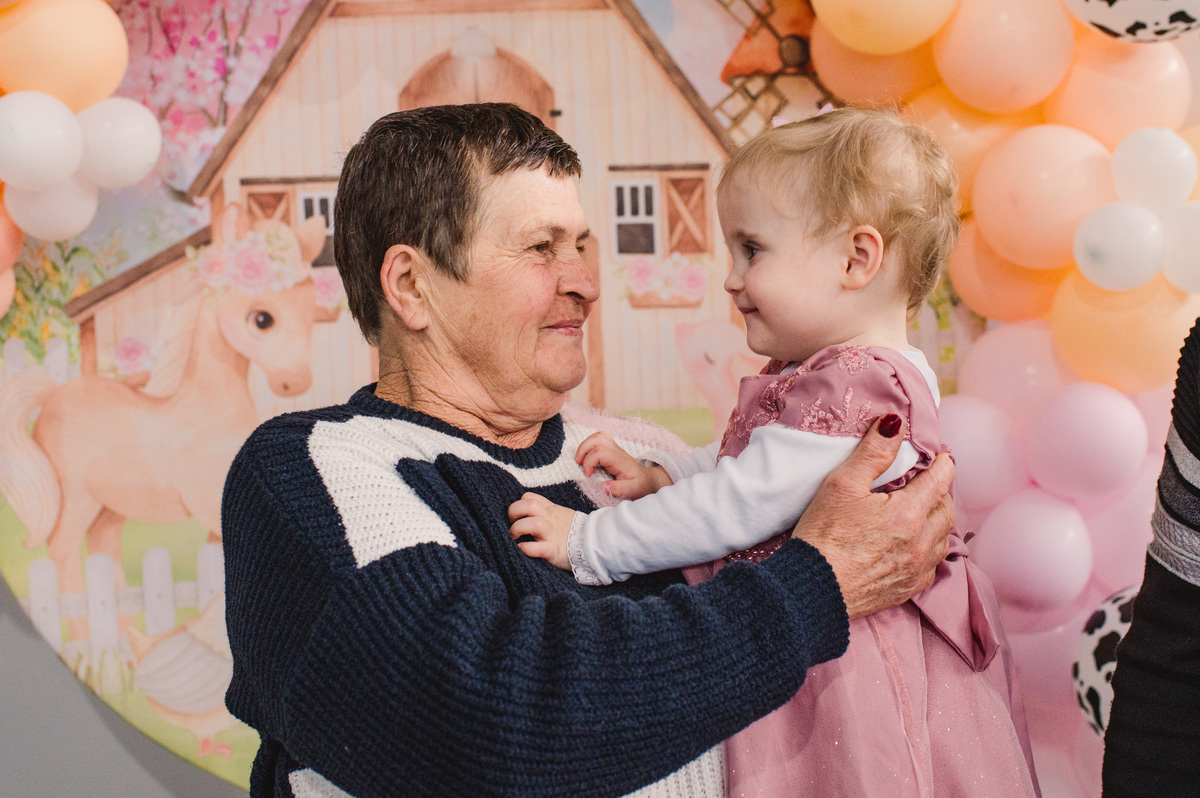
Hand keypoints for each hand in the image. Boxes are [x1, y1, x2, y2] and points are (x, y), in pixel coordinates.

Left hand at [508, 492, 576, 569]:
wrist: (593, 546)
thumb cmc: (575, 532)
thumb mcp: (561, 515)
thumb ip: (547, 512)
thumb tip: (528, 513)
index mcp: (550, 510)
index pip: (530, 498)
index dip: (519, 504)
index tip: (517, 515)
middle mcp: (550, 519)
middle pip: (529, 505)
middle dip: (514, 511)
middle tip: (512, 522)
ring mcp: (551, 534)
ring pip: (532, 523)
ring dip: (518, 528)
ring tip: (515, 537)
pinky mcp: (553, 551)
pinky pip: (537, 548)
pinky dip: (526, 548)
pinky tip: (522, 548)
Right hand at [576, 432, 672, 499]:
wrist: (647, 480)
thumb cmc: (639, 485)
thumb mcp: (631, 490)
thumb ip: (618, 489)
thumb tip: (602, 486)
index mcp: (619, 460)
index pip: (599, 452)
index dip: (589, 462)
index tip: (588, 475)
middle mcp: (616, 451)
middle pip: (597, 438)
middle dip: (583, 449)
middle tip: (579, 463)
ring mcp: (614, 448)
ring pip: (598, 436)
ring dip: (585, 445)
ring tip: (581, 460)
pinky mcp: (612, 449)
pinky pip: (599, 439)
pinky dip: (589, 445)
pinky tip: (588, 457)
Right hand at [791, 414, 954, 620]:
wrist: (812, 589)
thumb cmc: (823, 534)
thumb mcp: (842, 484)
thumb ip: (873, 451)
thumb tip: (895, 423)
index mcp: (910, 513)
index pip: (941, 479)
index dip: (941, 462)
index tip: (938, 455)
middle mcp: (922, 542)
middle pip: (947, 508)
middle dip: (939, 490)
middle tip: (925, 480)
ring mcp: (918, 569)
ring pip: (943, 537)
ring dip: (936, 520)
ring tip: (918, 510)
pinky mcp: (908, 589)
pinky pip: (932, 564)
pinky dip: (928, 548)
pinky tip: (911, 543)